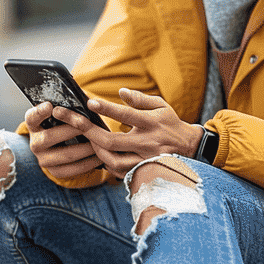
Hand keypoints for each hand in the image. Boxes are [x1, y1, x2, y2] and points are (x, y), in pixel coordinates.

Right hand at [25, 102, 103, 179]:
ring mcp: (43, 159)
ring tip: (101, 142)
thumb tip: (86, 102)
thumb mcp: (63, 114)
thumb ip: (70, 108)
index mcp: (34, 124)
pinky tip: (101, 157)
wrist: (62, 146)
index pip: (32, 117)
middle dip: (71, 130)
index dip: (39, 112)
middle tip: (88, 125)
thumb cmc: (65, 123)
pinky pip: (74, 169)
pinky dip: (89, 163)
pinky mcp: (55, 172)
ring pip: (66, 155)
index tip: (49, 106)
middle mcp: (35, 143)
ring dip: (86, 148)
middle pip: (50, 137)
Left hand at [52, 89, 203, 179]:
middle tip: (73, 122)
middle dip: (89, 131)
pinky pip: (117, 170)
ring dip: (95, 149)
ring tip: (85, 137)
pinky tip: (98, 152)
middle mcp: (147, 143)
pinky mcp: (141, 171)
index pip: (126, 115)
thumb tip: (121, 92)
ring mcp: (144, 160)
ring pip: (112, 159)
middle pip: (112, 141)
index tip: (89, 102)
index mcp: (152, 123)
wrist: (189, 148)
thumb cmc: (171, 124)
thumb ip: (140, 100)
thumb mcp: (161, 106)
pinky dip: (105, 162)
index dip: (107, 108)